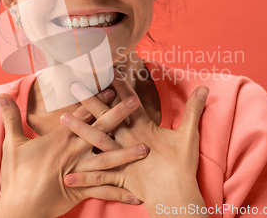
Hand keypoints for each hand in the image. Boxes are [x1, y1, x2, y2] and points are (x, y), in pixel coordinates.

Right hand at [0, 88, 149, 217]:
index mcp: (60, 138)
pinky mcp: (82, 190)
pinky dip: (121, 193)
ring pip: (108, 159)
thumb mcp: (11, 144)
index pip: (82, 114)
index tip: (110, 87)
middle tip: (134, 101)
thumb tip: (0, 96)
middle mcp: (74, 152)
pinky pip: (105, 191)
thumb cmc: (15, 176)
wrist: (19, 208)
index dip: (96, 99)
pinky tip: (137, 194)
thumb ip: (10, 117)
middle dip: (119, 114)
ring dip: (127, 153)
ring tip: (145, 148)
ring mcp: (80, 171)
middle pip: (100, 129)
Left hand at [61, 68, 208, 215]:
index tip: (108, 70)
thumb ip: (193, 110)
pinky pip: (97, 179)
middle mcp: (128, 141)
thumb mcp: (189, 135)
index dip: (119, 85)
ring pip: (96, 142)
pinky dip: (83, 178)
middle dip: (90, 100)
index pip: (129, 102)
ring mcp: (121, 159)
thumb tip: (205, 88)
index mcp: (144, 129)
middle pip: (106, 117)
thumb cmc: (182, 166)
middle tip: (74, 85)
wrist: (177, 196)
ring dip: (79, 130)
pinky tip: (66, 177)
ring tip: (62, 119)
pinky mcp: (118, 178)